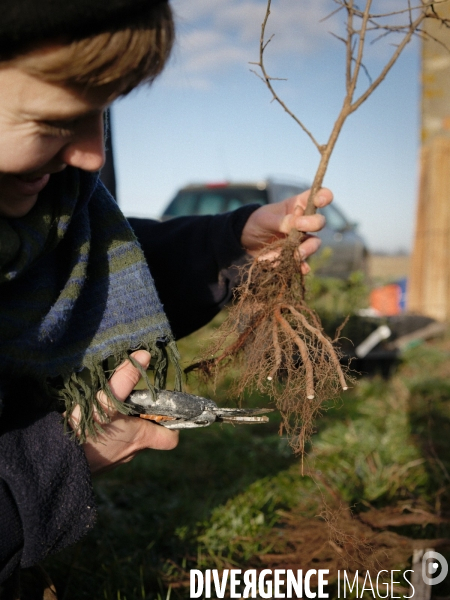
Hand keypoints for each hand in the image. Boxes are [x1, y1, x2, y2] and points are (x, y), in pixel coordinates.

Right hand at [69, 350, 178, 474]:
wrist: (57, 459)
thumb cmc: (88, 430)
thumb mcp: (107, 399)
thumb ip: (125, 378)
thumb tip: (144, 355)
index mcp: (141, 437)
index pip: (170, 439)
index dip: (171, 426)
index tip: (163, 411)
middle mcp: (131, 452)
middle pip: (147, 435)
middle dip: (142, 419)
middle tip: (131, 402)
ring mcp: (114, 460)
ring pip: (127, 440)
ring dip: (123, 426)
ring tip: (109, 410)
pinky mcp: (97, 462)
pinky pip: (110, 446)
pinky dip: (107, 435)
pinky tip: (93, 423)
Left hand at [240, 188, 332, 273]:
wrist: (246, 241)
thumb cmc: (258, 222)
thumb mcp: (266, 219)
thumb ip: (282, 220)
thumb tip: (297, 223)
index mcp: (298, 205)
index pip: (318, 197)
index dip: (323, 197)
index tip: (319, 202)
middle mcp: (304, 222)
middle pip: (320, 222)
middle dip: (314, 224)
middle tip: (301, 227)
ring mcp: (301, 239)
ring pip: (314, 243)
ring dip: (308, 248)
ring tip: (297, 253)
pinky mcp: (295, 255)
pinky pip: (303, 262)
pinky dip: (302, 266)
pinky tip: (301, 269)